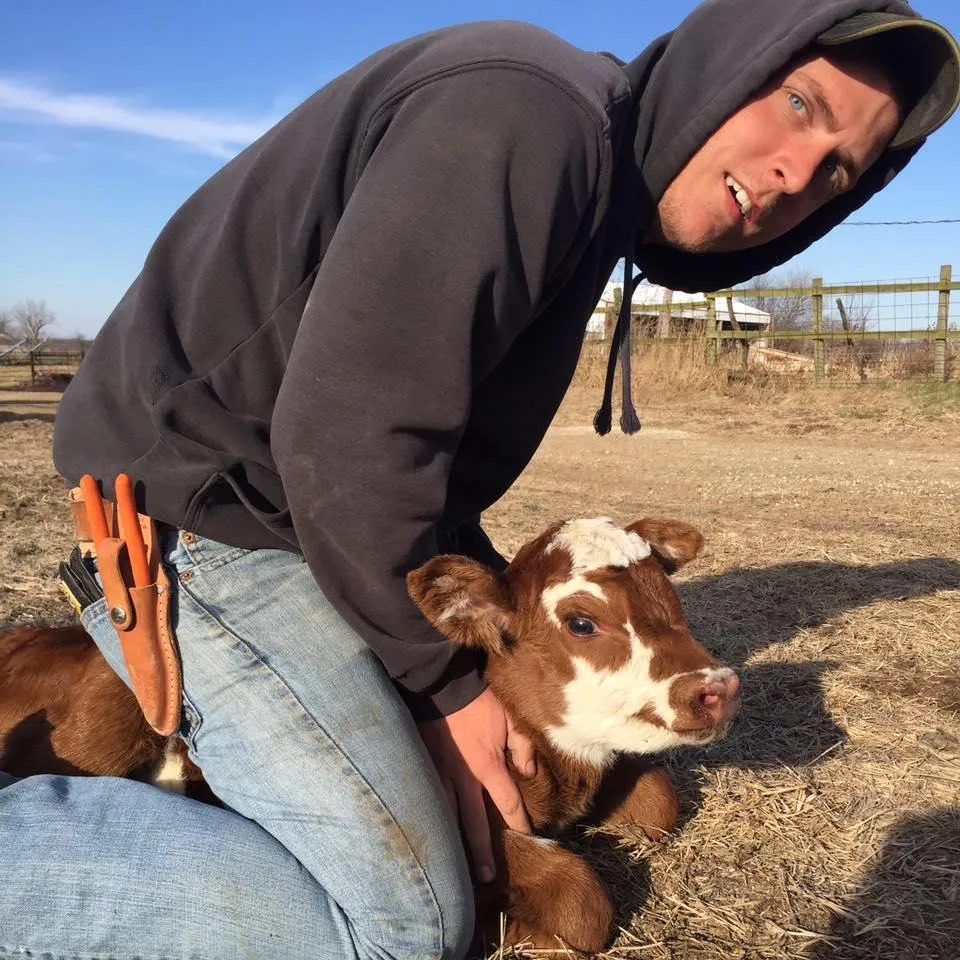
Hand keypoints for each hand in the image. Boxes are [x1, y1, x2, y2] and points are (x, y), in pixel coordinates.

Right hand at [418, 687, 535, 883]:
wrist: (440, 685)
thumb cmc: (478, 700)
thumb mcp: (510, 719)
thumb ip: (522, 747)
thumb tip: (529, 773)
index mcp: (487, 767)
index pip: (507, 803)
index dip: (519, 822)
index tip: (527, 837)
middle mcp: (463, 778)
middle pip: (473, 823)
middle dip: (481, 850)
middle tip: (485, 876)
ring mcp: (438, 775)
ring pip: (446, 817)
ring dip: (452, 842)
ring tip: (455, 866)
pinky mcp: (421, 767)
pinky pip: (427, 799)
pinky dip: (431, 818)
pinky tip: (431, 832)